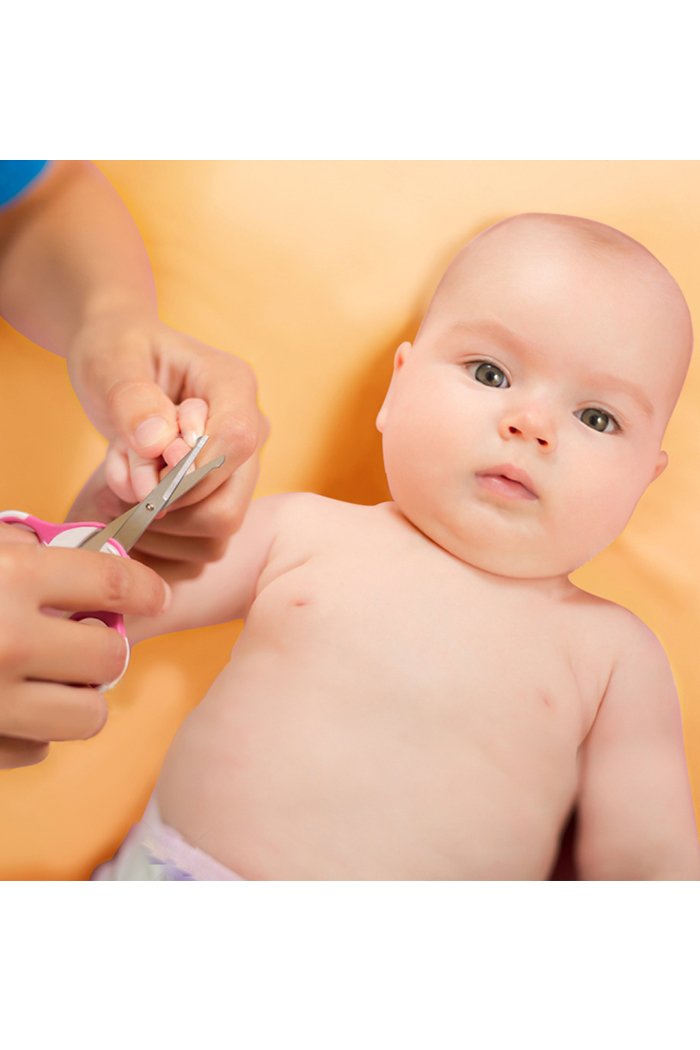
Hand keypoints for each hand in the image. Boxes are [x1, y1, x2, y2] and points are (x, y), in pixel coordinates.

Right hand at [0, 522, 169, 768]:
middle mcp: (10, 642)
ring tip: (48, 678)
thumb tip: (76, 551)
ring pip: (89, 713)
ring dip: (77, 696)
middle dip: (104, 646)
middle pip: (111, 655)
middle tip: (81, 639)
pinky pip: (38, 748)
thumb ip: (25, 549)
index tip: (156, 596)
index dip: (145, 588)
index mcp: (11, 579)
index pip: (113, 582)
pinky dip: (31, 730)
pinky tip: (9, 705)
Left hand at [67, 312, 267, 564]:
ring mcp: (239, 471)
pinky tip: (132, 495)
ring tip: (123, 477)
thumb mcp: (111, 361)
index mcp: (233, 385)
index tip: (145, 464)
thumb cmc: (117, 352)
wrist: (119, 362)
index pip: (237, 441)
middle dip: (166, 503)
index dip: (189, 469)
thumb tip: (159, 446)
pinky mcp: (221, 497)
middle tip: (123, 475)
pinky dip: (155, 531)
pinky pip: (196, 541)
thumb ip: (132, 400)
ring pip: (214, 531)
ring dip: (155, 518)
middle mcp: (250, 431)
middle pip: (229, 504)